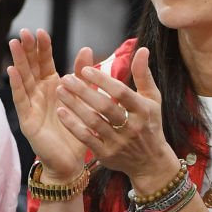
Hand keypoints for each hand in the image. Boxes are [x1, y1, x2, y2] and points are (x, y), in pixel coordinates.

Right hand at [8, 29, 88, 179]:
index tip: (41, 31)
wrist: (71, 161)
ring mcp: (31, 105)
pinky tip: (11, 71)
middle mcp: (40, 93)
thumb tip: (88, 48)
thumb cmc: (76, 130)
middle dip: (27, 49)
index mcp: (53, 86)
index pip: (45, 62)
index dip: (42, 47)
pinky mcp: (27, 119)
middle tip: (24, 31)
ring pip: (23, 79)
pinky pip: (21, 99)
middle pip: (31, 66)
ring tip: (14, 43)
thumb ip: (84, 76)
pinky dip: (16, 85)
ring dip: (18, 61)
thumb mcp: (84, 99)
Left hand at [53, 46, 178, 186]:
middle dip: (84, 91)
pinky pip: (86, 138)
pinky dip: (72, 125)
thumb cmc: (150, 124)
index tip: (85, 69)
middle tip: (66, 77)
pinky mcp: (107, 155)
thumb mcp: (152, 99)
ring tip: (60, 91)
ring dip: (74, 105)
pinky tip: (61, 112)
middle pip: (105, 106)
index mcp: (143, 110)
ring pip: (93, 122)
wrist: (151, 162)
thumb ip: (143, 74)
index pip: (121, 92)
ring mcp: (119, 142)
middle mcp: (132, 127)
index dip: (102, 80)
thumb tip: (142, 49)